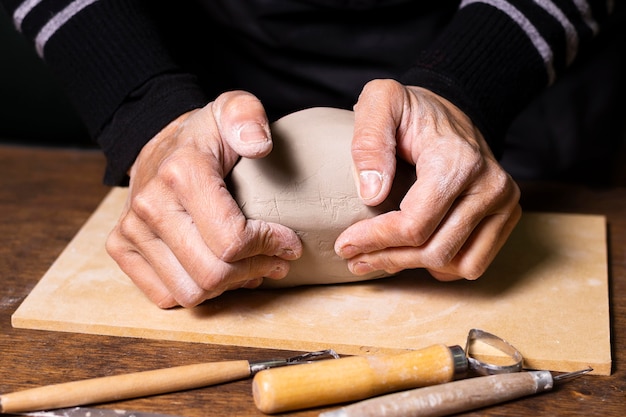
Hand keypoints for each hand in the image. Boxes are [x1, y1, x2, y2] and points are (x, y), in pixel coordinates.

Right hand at [106, 91, 301, 307]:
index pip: (231, 240)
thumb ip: (248, 118)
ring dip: (229, 287)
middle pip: (212, 274)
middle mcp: (150, 205)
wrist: (160, 142)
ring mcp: (131, 229)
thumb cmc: (205, 135)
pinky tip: (219, 270)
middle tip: (277, 261)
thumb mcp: (234, 110)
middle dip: (254, 271)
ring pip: (190, 292)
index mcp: (182, 174)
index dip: (269, 248)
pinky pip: (165, 295)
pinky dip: (198, 291)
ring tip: (250, 267)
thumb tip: (258, 146)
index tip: (289, 243)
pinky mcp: (121, 247)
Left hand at [335, 79, 520, 280]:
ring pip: (455, 264)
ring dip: (413, 266)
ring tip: (381, 255)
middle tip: (355, 257)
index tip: (345, 245)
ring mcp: (503, 203)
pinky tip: (413, 251)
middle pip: (434, 250)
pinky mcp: (506, 215)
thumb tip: (372, 194)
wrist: (449, 109)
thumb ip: (369, 141)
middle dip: (388, 258)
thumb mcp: (380, 102)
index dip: (376, 241)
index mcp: (457, 160)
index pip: (415, 224)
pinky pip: (473, 263)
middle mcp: (490, 185)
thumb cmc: (411, 109)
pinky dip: (442, 265)